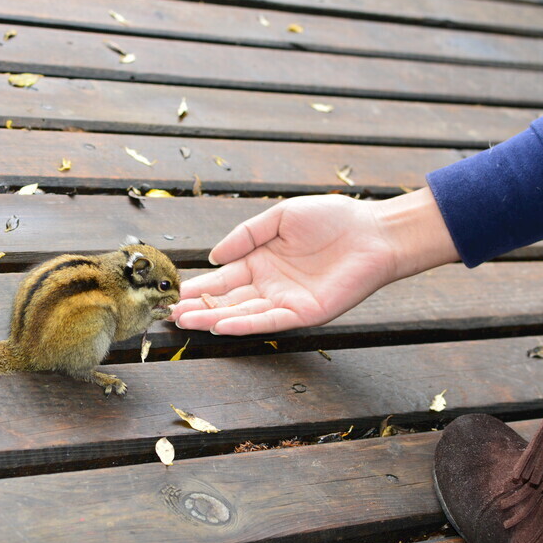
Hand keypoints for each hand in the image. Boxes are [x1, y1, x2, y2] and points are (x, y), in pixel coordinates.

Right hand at [170, 189, 457, 335]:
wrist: (374, 232)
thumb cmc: (332, 218)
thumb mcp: (281, 217)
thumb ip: (246, 234)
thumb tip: (214, 257)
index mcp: (260, 262)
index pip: (222, 279)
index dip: (197, 286)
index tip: (171, 294)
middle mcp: (268, 285)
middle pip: (225, 300)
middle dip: (197, 308)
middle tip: (168, 314)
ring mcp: (284, 301)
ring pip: (241, 313)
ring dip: (213, 319)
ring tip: (185, 321)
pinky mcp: (304, 313)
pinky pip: (269, 321)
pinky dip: (245, 324)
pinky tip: (222, 325)